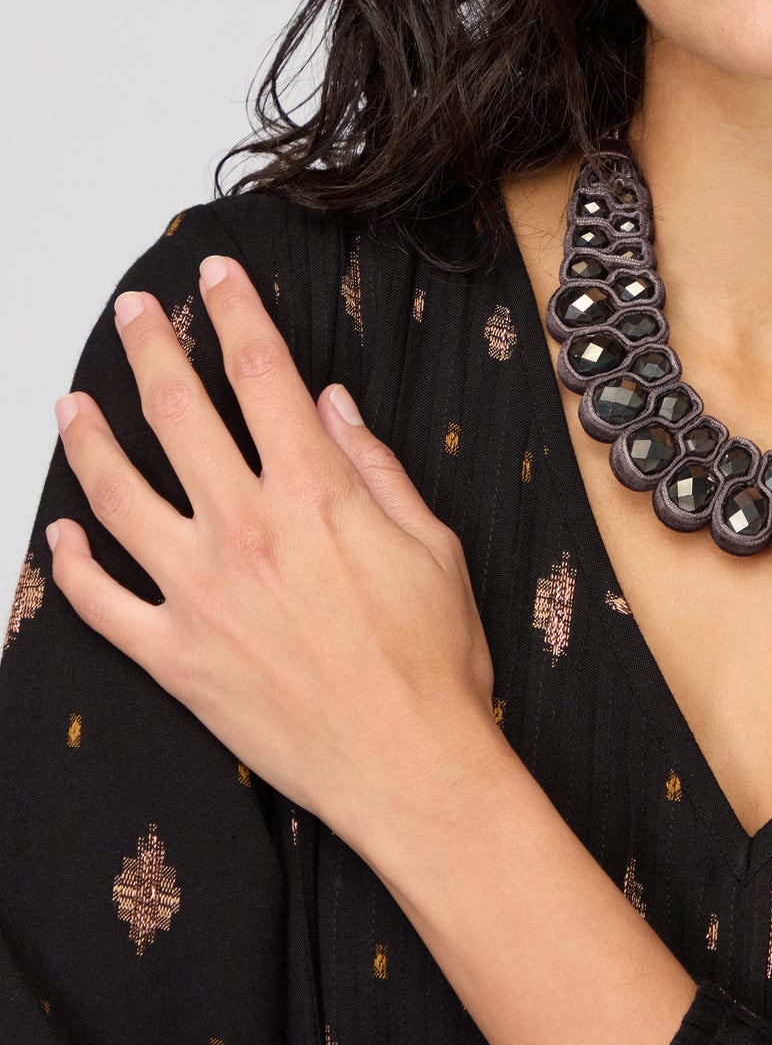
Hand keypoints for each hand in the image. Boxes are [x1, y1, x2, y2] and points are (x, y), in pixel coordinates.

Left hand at [45, 254, 497, 850]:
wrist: (411, 768)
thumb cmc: (434, 662)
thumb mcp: (432, 544)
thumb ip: (373, 467)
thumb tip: (328, 404)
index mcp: (314, 495)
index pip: (260, 374)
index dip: (234, 313)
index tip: (215, 276)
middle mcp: (246, 532)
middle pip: (177, 414)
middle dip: (149, 349)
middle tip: (133, 312)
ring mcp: (200, 595)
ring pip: (117, 496)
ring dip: (89, 440)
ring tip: (71, 404)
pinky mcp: (175, 658)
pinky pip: (101, 604)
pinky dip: (73, 565)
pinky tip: (64, 536)